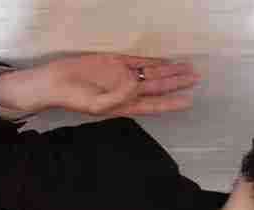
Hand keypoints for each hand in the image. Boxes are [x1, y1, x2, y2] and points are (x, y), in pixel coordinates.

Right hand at [42, 53, 200, 117]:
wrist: (57, 82)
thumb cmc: (75, 98)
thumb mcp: (97, 105)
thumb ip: (119, 96)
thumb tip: (136, 83)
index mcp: (126, 106)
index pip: (155, 105)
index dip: (172, 103)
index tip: (189, 101)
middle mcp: (128, 91)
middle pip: (158, 87)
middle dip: (177, 83)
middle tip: (196, 78)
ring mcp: (123, 75)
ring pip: (152, 73)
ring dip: (169, 71)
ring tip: (188, 68)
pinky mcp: (115, 62)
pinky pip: (139, 60)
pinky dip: (153, 60)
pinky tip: (166, 61)